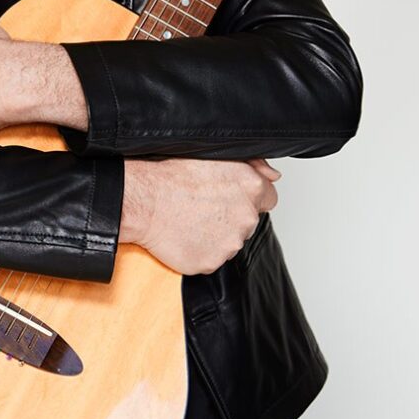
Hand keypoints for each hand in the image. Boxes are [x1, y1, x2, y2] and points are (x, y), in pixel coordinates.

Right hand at [120, 157, 280, 274]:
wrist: (143, 200)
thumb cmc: (172, 175)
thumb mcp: (214, 155)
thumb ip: (254, 164)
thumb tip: (274, 176)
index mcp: (251, 187)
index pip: (268, 198)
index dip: (250, 196)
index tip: (231, 195)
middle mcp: (246, 216)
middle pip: (247, 220)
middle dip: (231, 215)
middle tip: (203, 205)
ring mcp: (230, 243)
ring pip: (230, 240)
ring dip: (216, 233)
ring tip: (190, 218)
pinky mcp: (212, 262)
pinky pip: (211, 257)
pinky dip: (201, 248)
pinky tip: (185, 233)